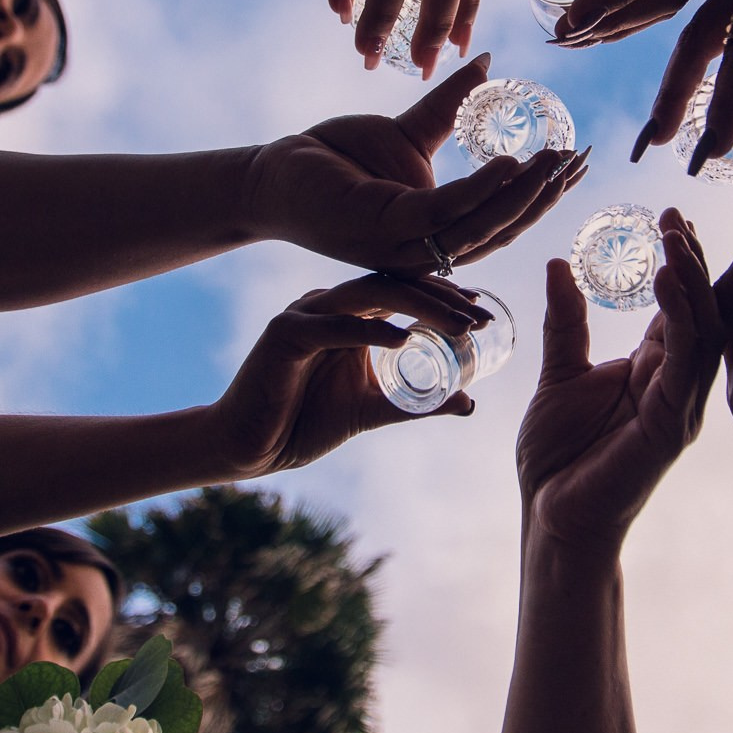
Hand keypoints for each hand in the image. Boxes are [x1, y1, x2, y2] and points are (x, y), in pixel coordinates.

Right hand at [209, 274, 486, 476]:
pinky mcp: (284, 335)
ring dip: (416, 306)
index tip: (483, 310)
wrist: (249, 448)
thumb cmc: (305, 422)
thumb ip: (417, 403)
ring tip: (456, 323)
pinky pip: (333, 326)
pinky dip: (370, 330)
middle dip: (440, 297)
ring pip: (368, 295)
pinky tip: (404, 338)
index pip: (403, 291)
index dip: (443, 296)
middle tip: (480, 315)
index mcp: (349, 315)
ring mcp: (304, 314)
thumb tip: (468, 402)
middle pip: (391, 284)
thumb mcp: (373, 409)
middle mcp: (328, 305)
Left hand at [246, 53, 589, 275]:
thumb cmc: (334, 159)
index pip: (502, 217)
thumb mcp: (407, 131)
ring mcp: (406, 246)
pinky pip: (445, 212)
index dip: (542, 191)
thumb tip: (488, 62)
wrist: (273, 172)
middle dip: (547, 195)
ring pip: (481, 226)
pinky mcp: (384, 228)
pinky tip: (512, 161)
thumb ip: (450, 106)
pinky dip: (482, 189)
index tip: (579, 156)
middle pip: (502, 228)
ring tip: (559, 158)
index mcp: (437, 232)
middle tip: (584, 158)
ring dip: (525, 194)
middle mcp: (427, 250)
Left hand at [516, 210, 721, 556]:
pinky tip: (669, 279)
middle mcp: (681, 380)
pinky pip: (685, 362)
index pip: (690, 301)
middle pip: (723, 308)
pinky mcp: (672, 424)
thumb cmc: (557, 458)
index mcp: (658, 365)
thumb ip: (566, 321)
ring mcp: (682, 402)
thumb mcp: (558, 374)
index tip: (675, 211)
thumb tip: (561, 262)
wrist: (550, 518)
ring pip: (709, 328)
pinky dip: (681, 317)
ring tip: (679, 233)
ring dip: (698, 277)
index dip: (691, 257)